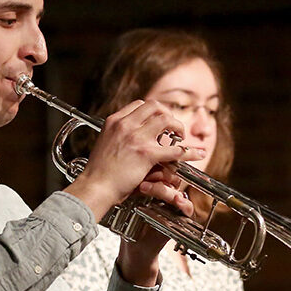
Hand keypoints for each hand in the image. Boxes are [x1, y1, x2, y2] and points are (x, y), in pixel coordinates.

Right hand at [66, 100, 203, 218]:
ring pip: (166, 120)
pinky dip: (188, 152)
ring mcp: (136, 138)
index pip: (139, 105)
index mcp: (114, 121)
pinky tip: (195, 154)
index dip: (152, 111)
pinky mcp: (146, 154)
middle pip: (154, 107)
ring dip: (177, 126)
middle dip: (167, 114)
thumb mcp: (105, 142)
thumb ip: (118, 135)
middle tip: (172, 127)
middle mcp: (125, 125)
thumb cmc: (99, 171)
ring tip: (180, 136)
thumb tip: (129, 135)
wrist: (95, 186)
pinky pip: (174, 149)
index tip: (157, 119)